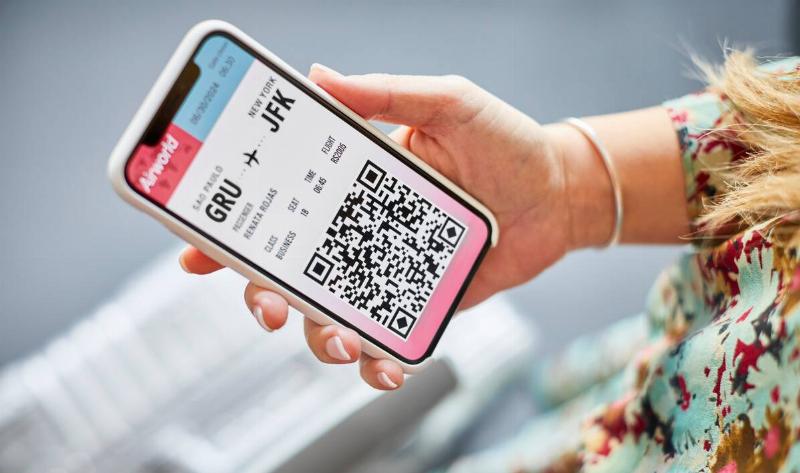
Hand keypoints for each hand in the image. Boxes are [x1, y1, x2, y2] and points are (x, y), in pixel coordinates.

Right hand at [180, 64, 585, 388]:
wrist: (558, 194)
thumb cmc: (504, 142)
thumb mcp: (448, 103)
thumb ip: (388, 94)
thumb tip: (320, 74)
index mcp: (350, 184)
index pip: (277, 207)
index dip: (230, 232)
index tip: (196, 252)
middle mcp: (358, 232)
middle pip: (288, 273)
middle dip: (264, 297)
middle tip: (269, 308)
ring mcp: (385, 272)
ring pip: (329, 315)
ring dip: (322, 338)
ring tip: (347, 343)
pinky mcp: (419, 304)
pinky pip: (385, 338)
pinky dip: (378, 361)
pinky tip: (389, 366)